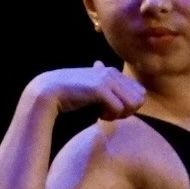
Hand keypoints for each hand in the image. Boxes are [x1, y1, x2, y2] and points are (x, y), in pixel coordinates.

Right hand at [29, 61, 146, 120]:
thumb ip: (109, 88)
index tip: (114, 110)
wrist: (49, 91)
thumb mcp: (93, 88)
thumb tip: (124, 88)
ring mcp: (107, 79)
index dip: (130, 106)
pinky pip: (118, 109)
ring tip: (104, 114)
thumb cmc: (71, 93)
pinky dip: (110, 116)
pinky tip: (98, 115)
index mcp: (113, 72)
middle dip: (128, 111)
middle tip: (110, 114)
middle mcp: (112, 73)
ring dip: (120, 114)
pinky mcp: (100, 88)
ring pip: (132, 104)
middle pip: (139, 99)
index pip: (140, 92)